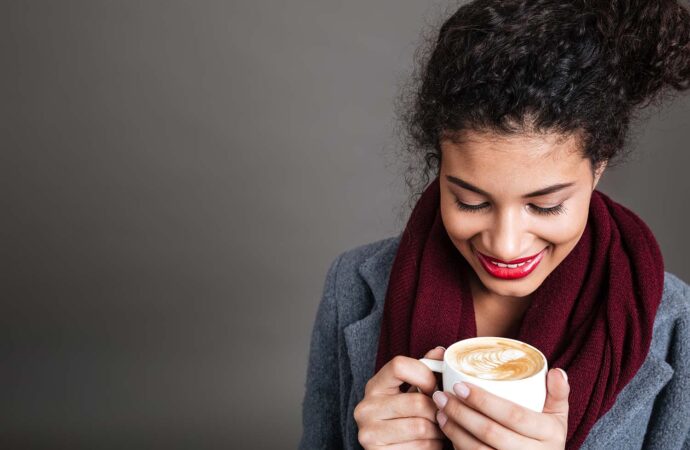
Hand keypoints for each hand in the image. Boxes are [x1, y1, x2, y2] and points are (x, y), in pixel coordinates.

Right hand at [354, 347, 445, 448]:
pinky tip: (428, 444)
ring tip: (437, 430)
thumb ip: (423, 372)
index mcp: (374, 386)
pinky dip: (431, 447)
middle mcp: (366, 407)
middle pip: (418, 402)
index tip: (435, 388)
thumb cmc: (405, 419)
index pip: (399, 365)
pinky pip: (419, 448)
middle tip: (443, 415)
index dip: (425, 375)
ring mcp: (369, 432)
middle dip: (438, 411)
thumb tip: (440, 352)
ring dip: (438, 431)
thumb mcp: (410, 393)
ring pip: (422, 427)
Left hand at [433, 368, 569, 449]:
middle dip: (461, 412)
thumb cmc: (546, 438)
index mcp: (548, 434)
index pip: (512, 414)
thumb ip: (558, 393)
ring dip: (453, 430)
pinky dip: (457, 446)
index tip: (460, 385)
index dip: (484, 400)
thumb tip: (556, 371)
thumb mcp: (558, 417)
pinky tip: (447, 431)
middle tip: (441, 396)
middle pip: (490, 432)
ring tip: (440, 411)